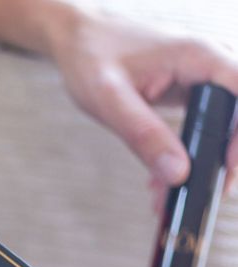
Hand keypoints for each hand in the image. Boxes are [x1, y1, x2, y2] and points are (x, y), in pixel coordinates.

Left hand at [42, 8, 237, 192]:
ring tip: (172, 196)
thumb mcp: (109, 99)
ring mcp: (202, 77)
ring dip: (203, 161)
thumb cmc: (90, 56)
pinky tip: (162, 180)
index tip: (226, 169)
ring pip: (222, 124)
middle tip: (204, 194)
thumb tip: (178, 173)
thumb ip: (143, 135)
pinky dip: (187, 153)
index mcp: (199, 55)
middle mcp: (210, 63)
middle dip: (223, 158)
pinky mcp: (191, 91)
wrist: (77, 37)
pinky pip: (203, 125)